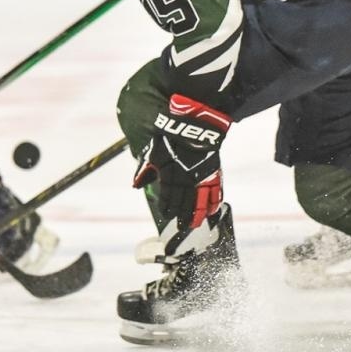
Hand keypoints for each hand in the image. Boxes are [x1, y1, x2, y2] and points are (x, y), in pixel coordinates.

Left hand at [133, 95, 229, 256]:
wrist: (192, 124)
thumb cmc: (169, 137)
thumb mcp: (152, 152)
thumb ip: (145, 170)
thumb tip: (136, 185)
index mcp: (170, 177)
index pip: (167, 199)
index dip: (166, 208)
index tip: (166, 214)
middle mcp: (186, 180)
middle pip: (183, 204)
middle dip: (181, 217)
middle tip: (180, 226)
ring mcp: (201, 177)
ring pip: (199, 202)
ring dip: (196, 215)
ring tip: (194, 224)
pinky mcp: (213, 172)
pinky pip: (214, 192)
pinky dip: (213, 203)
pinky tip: (212, 212)